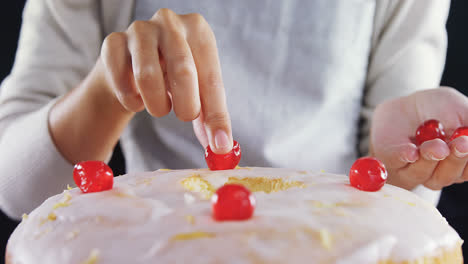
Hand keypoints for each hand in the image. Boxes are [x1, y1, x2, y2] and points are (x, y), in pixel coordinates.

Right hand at [100, 8, 231, 153]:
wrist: (131, 67)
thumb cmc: (172, 78)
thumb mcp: (198, 93)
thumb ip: (210, 119)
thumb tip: (221, 147)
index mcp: (199, 31)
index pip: (212, 78)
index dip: (216, 115)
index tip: (219, 144)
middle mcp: (170, 22)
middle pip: (183, 71)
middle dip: (186, 106)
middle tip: (184, 116)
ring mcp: (139, 29)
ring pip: (147, 76)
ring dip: (156, 104)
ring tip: (160, 106)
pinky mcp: (113, 42)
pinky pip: (121, 80)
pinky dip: (130, 99)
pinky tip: (137, 98)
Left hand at [370, 87, 467, 189]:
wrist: (407, 103)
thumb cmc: (440, 108)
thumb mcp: (460, 108)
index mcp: (460, 162)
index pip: (467, 169)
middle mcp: (438, 171)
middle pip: (448, 175)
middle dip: (455, 161)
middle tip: (460, 145)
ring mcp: (412, 169)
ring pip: (422, 173)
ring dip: (430, 159)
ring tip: (436, 146)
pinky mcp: (390, 160)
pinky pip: (397, 162)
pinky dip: (405, 157)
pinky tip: (411, 152)